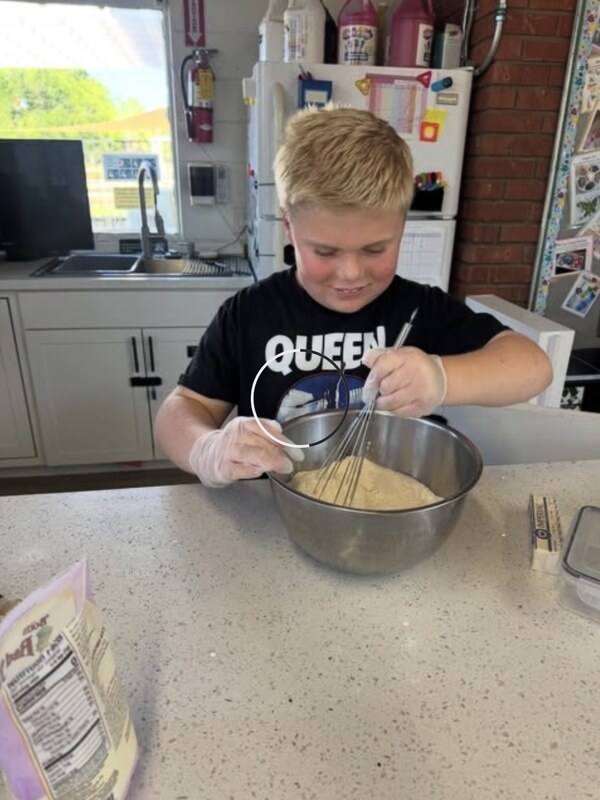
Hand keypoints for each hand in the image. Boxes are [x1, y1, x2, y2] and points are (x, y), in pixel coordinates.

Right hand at [188, 416, 302, 487]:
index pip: (267, 430)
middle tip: (291, 464)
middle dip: (281, 455)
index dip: (285, 442)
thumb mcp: (246, 431)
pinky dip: (254, 471)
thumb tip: (281, 430)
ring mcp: (228, 453)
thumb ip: (265, 430)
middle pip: (263, 444)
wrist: (203, 454)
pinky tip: (261, 471)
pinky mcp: (223, 469)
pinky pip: (242, 470)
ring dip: (273, 462)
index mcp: (243, 424)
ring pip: (255, 455)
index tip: (297, 453)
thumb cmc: (231, 445)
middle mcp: (235, 436)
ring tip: (283, 468)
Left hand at [362, 347, 446, 416]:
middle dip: (379, 391)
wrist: (440, 378)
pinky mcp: (423, 406)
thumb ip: (380, 356)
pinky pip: (399, 412)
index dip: (372, 378)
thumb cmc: (416, 367)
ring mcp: (421, 390)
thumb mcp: (399, 354)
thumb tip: (366, 359)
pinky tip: (398, 403)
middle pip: (385, 387)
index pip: (382, 367)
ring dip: (384, 403)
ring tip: (387, 398)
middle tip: (382, 390)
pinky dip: (394, 410)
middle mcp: (416, 373)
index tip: (370, 385)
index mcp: (408, 357)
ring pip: (390, 403)